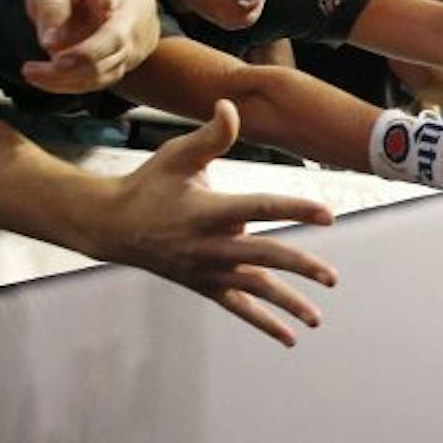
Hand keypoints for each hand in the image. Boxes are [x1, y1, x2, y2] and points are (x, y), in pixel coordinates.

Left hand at [22, 0, 159, 91]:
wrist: (97, 13)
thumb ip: (51, 7)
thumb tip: (50, 42)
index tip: (107, 2)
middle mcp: (123, 21)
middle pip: (115, 40)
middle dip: (87, 54)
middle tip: (57, 62)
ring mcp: (123, 49)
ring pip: (104, 69)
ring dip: (67, 76)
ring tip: (31, 71)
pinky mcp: (113, 71)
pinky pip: (92, 83)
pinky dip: (65, 85)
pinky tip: (40, 78)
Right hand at [95, 101, 337, 344]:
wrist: (111, 227)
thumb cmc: (148, 185)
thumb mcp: (175, 155)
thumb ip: (211, 135)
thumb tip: (230, 104)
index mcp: (208, 211)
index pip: (260, 208)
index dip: (295, 210)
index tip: (327, 214)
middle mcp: (210, 245)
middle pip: (262, 257)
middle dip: (299, 266)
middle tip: (331, 277)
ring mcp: (207, 270)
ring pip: (254, 289)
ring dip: (287, 304)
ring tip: (317, 317)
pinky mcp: (204, 285)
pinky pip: (238, 308)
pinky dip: (264, 323)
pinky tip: (290, 337)